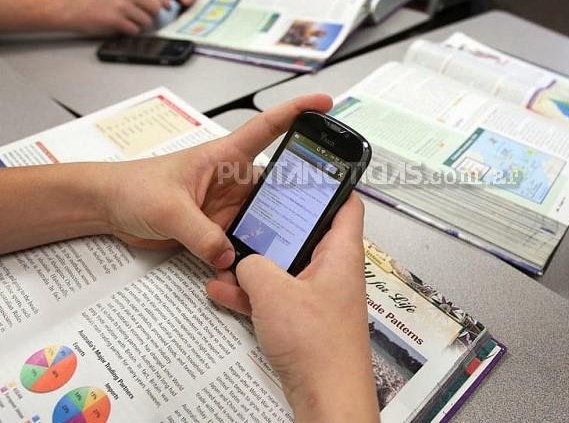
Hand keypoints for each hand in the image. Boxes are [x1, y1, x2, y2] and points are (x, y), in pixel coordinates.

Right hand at [59, 0, 169, 34]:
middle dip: (152, 14)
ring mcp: (120, 5)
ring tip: (128, 22)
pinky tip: (121, 27)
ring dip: (140, 24)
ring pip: (146, 20)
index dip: (163, 0)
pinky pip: (135, 30)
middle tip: (146, 17)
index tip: (167, 6)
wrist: (68, 7)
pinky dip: (130, 31)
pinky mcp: (115, 20)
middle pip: (154, 5)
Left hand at [101, 94, 332, 269]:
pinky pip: (242, 242)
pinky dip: (249, 256)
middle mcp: (233, 180)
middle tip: (321, 215)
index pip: (268, 128)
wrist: (108, 208)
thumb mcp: (169, 208)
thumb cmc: (133, 187)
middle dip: (298, 199)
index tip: (325, 103)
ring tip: (291, 252)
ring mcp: (227, 206)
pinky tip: (257, 271)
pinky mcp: (217, 229)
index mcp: (225, 156)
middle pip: (276, 186)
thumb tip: (230, 256)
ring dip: (272, 234)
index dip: (297, 112)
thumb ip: (200, 234)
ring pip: (263, 219)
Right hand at [207, 195, 379, 421]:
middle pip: (305, 234)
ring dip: (254, 263)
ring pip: (284, 267)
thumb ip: (253, 266)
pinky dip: (251, 294)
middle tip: (248, 212)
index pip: (346, 204)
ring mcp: (318, 297)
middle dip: (273, 227)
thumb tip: (244, 261)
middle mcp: (333, 271)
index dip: (329, 185)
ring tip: (224, 256)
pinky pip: (275, 297)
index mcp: (341, 253)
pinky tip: (221, 291)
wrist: (326, 397)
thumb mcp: (274, 292)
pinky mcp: (303, 321)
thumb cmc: (319, 345)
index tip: (304, 172)